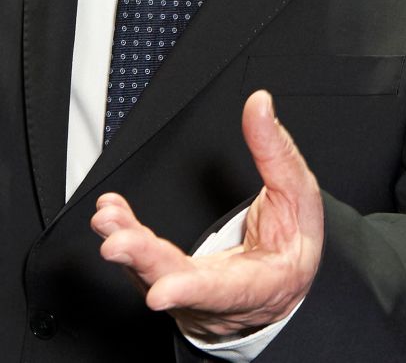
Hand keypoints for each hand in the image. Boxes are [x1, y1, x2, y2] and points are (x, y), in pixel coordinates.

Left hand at [91, 90, 323, 340]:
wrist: (282, 275)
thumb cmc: (293, 239)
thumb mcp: (298, 193)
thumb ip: (277, 151)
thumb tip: (259, 105)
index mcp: (260, 284)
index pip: (225, 291)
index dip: (191, 291)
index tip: (160, 292)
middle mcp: (219, 300)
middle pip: (177, 282)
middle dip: (142, 261)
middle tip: (114, 244)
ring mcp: (191, 297)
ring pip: (152, 275)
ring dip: (127, 246)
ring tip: (107, 219)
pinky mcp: (171, 282)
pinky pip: (142, 266)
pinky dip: (127, 237)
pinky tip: (112, 216)